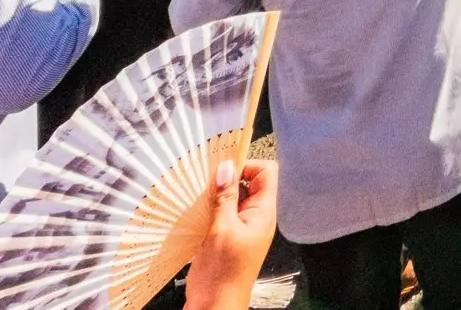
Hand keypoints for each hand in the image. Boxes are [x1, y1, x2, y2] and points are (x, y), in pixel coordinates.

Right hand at [183, 157, 277, 309]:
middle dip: (227, 179)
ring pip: (232, 200)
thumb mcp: (222, 230)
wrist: (215, 308)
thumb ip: (225, 198)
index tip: (223, 170)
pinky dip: (210, 211)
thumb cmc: (223, 273)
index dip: (247, 165)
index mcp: (263, 212)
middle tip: (204, 183)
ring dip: (216, 196)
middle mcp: (256, 218)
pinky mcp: (227, 239)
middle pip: (248, 184)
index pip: (266, 172)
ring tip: (197, 199)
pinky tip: (194, 214)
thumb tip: (226, 166)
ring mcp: (242, 229)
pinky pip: (222, 216)